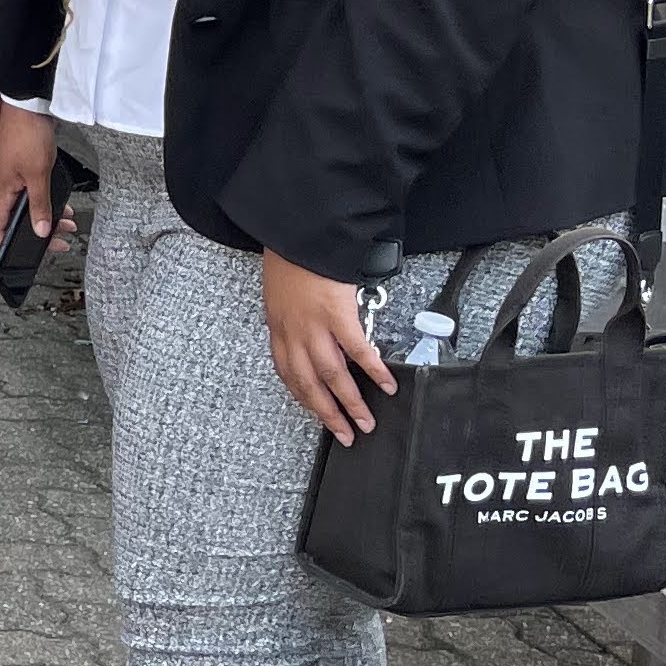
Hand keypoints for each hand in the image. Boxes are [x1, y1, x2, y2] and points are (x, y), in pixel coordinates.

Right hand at [0, 104, 65, 250]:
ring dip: (46, 217)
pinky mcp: (22, 167)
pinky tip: (61, 203)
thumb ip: (40, 205)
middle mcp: (4, 186)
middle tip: (56, 242)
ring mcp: (13, 176)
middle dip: (38, 233)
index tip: (20, 255)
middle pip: (15, 219)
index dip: (5, 244)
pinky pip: (32, 192)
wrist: (28, 106)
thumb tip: (39, 230)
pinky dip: (47, 201)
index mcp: (2, 191)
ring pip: (27, 206)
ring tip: (66, 224)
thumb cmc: (26, 134)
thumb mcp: (38, 175)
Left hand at [264, 254, 393, 442]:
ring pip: (332, 375)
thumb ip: (293, 319)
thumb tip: (313, 336)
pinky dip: (373, 369)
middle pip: (309, 384)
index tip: (318, 414)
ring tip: (366, 421)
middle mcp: (293, 333)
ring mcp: (314, 325)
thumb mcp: (281, 295)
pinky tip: (386, 384)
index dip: (304, 398)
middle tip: (345, 434)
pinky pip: (357, 349)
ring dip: (351, 402)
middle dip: (328, 413)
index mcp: (278, 329)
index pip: (288, 374)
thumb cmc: (290, 259)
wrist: (297, 232)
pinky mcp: (337, 313)